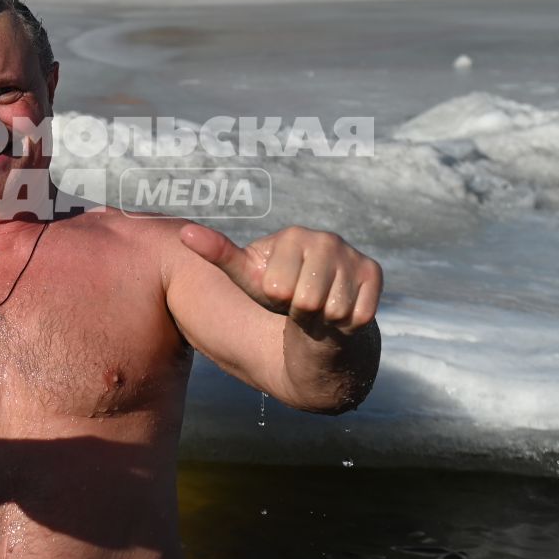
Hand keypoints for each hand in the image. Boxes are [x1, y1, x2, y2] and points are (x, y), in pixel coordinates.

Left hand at [180, 224, 380, 335]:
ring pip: (333, 310)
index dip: (276, 301)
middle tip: (301, 306)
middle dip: (300, 313)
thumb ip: (219, 255)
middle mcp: (326, 238)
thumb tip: (183, 233)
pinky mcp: (374, 274)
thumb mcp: (247, 279)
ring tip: (320, 311)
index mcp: (292, 235)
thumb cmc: (279, 298)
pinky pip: (358, 315)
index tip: (279, 295)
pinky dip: (346, 325)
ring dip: (324, 321)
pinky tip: (342, 314)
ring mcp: (353, 255)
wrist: (321, 322)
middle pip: (306, 299)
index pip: (277, 288)